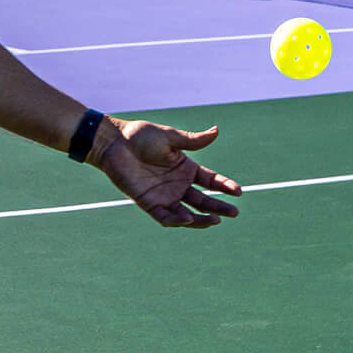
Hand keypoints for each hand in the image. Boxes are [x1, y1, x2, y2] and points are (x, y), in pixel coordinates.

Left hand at [95, 119, 241, 227]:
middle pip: (203, 200)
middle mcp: (178, 185)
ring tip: (216, 220)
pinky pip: (166, 217)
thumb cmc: (140, 136)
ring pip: (188, 213)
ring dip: (202, 219)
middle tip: (234, 212)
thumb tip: (217, 131)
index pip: (211, 181)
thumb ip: (193, 140)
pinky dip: (178, 221)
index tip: (238, 191)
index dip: (225, 186)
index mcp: (186, 168)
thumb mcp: (170, 137)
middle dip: (219, 207)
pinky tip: (189, 218)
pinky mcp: (149, 203)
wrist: (115, 143)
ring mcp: (164, 196)